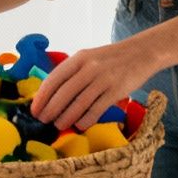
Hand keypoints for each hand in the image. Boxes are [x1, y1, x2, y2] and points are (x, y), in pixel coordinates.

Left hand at [31, 40, 157, 131]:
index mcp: (79, 58)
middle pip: (64, 93)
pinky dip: (86, 120)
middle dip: (51, 110)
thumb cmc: (112, 58)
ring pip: (79, 103)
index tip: (34, 110)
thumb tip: (52, 95)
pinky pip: (96, 109)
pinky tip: (80, 125)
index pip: (54, 78)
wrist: (143, 52)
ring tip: (58, 126)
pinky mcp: (117, 91)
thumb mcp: (90, 58)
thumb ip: (73, 72)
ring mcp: (104, 79)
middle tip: (43, 121)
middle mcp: (90, 67)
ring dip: (66, 118)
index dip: (42, 96)